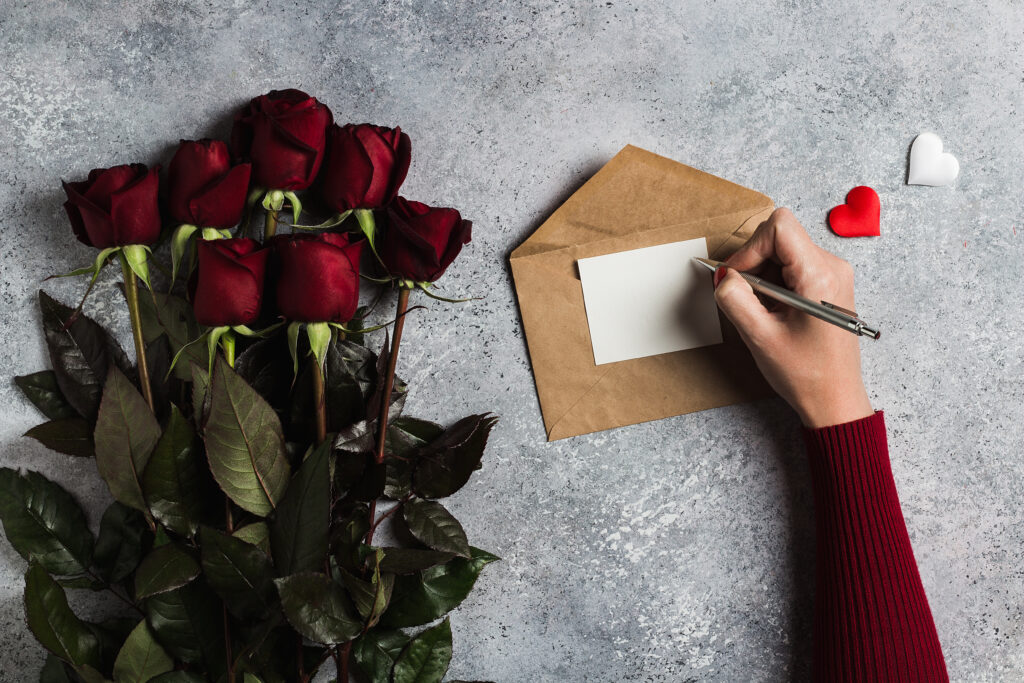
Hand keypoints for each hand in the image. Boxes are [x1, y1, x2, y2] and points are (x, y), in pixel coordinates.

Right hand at [713, 208, 873, 427]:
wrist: (835, 400)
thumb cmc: (807, 375)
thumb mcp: (760, 337)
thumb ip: (735, 299)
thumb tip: (722, 274)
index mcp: (820, 276)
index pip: (779, 226)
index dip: (750, 248)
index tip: (738, 276)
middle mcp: (833, 267)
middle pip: (780, 236)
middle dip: (754, 263)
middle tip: (747, 298)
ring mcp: (832, 274)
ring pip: (783, 251)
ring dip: (763, 276)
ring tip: (764, 312)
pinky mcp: (827, 283)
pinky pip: (792, 266)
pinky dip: (774, 283)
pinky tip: (775, 312)